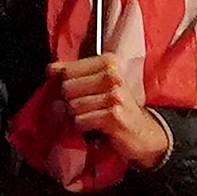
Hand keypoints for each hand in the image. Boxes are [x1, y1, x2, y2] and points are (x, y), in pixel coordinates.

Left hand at [44, 52, 166, 168]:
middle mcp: (112, 75)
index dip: (63, 84)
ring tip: (92, 118)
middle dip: (71, 102)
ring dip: (78, 117)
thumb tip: (50, 69)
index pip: (67, 70)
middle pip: (67, 88)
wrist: (145, 133)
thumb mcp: (99, 84)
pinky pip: (80, 121)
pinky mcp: (113, 115)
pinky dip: (84, 128)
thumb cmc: (118, 108)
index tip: (76, 93)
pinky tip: (96, 128)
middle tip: (87, 108)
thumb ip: (75, 74)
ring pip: (72, 106)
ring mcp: (114, 95)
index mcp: (108, 62)